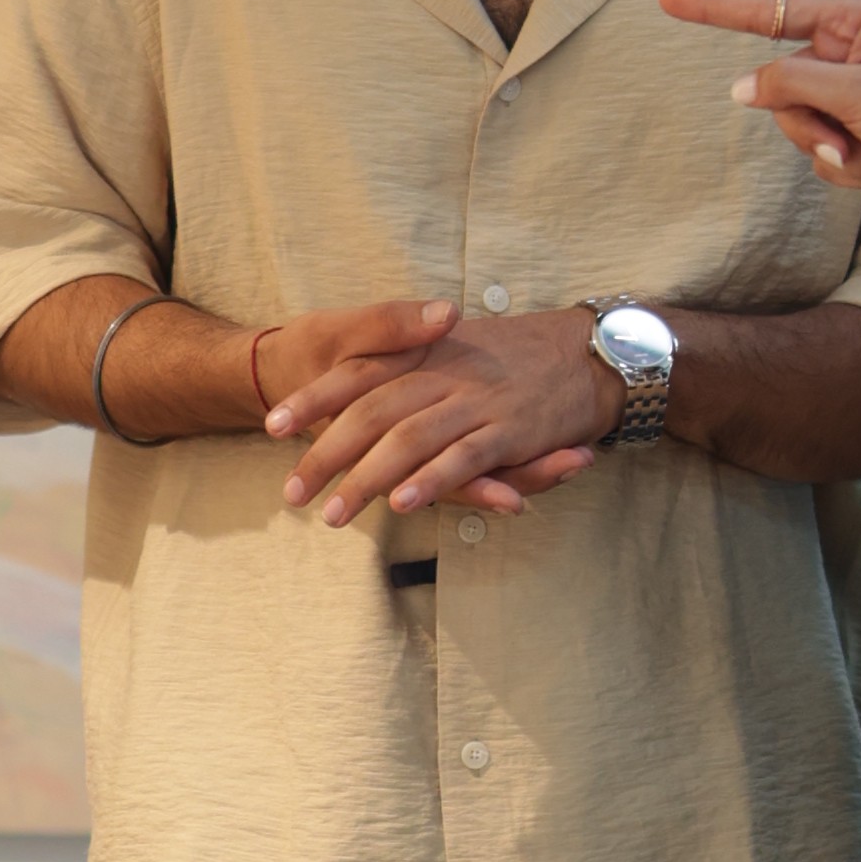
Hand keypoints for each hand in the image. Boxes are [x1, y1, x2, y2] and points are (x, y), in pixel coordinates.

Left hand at [264, 298, 614, 527]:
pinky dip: (431, 480)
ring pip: (408, 440)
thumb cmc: (514, 357)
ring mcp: (476, 401)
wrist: (588, 351)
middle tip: (293, 493)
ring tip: (333, 514)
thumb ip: (410, 358)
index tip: (271, 425)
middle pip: (372, 412)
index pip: (357, 371)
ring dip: (367, 480)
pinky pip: (463, 457)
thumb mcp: (454, 347)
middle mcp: (445, 371)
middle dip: (328, 455)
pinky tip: (401, 503)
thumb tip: (354, 381)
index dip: (313, 398)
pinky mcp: (510, 429)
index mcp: (426, 349)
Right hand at [659, 0, 860, 223]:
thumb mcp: (856, 95)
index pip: (771, 12)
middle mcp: (854, 48)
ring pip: (798, 123)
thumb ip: (790, 84)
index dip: (715, 9)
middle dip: (806, 120)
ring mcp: (857, 91)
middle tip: (845, 135)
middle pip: (781, 83)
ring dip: (829, 149)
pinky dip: (849, 167)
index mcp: (858, 18)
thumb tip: (741, 86)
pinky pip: (823, 151)